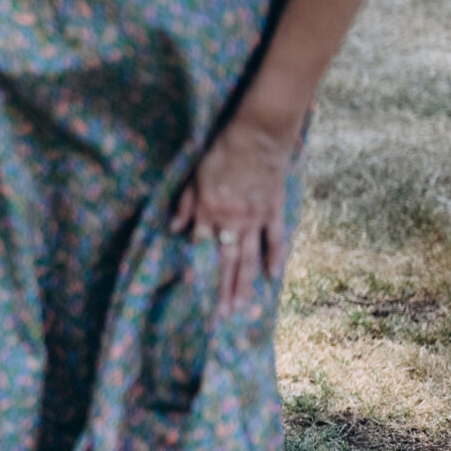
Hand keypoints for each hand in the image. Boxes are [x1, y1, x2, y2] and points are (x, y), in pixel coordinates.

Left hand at [171, 113, 295, 316]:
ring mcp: (255, 218)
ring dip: (246, 284)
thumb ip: (186, 204)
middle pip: (226, 262)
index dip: (196, 270)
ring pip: (250, 258)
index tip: (192, 292)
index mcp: (209, 212)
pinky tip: (273, 277)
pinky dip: (275, 257)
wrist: (258, 134)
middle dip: (223, 291)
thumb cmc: (221, 151)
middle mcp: (231, 220)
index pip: (199, 248)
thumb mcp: (194, 175)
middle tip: (221, 316)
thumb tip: (174, 228)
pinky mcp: (273, 210)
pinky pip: (275, 239)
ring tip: (243, 307)